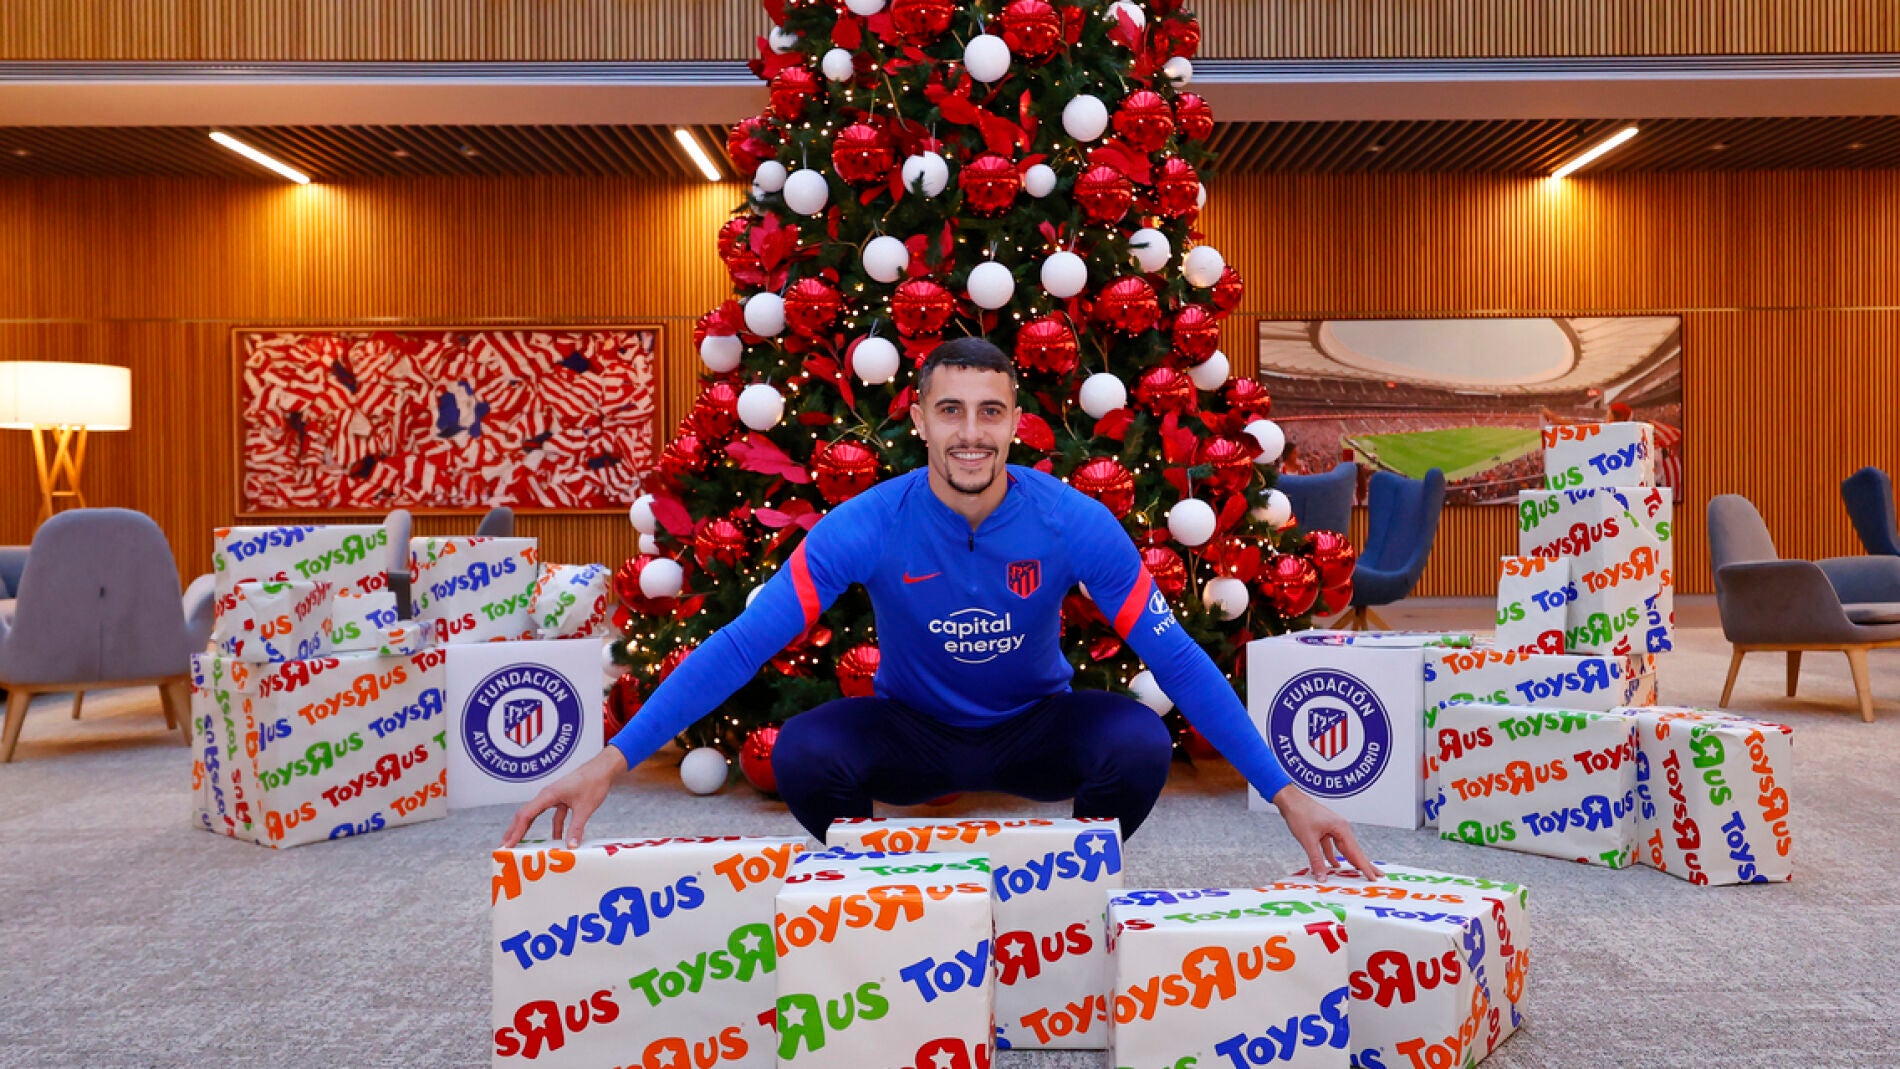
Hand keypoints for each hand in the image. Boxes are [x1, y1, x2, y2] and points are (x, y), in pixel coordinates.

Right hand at [500, 749, 627, 848]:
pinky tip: (556, 839)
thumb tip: (571, 847)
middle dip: (514, 831)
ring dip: (529, 829)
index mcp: (548, 795)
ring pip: (537, 815)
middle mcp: (547, 795)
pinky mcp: (563, 799)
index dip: (515, 831)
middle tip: (505, 846)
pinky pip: (553, 816)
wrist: (603, 768)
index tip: (507, 845)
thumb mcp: (585, 808)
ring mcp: (554, 797)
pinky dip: (553, 827)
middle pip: (525, 815)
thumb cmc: (593, 782)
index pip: (525, 815)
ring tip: (521, 843)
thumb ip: (576, 828)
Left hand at [1272, 786, 1382, 878]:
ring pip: (1344, 848)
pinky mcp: (1325, 829)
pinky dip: (1333, 855)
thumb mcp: (1308, 841)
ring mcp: (1333, 828)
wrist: (1290, 800)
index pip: (1355, 852)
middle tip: (1377, 876)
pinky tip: (1335, 865)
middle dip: (1364, 864)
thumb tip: (1322, 877)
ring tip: (1359, 872)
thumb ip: (1316, 860)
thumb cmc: (1300, 814)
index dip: (1364, 866)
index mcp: (1341, 828)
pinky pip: (1332, 845)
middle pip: (1354, 850)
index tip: (1373, 877)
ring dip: (1350, 860)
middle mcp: (1340, 827)